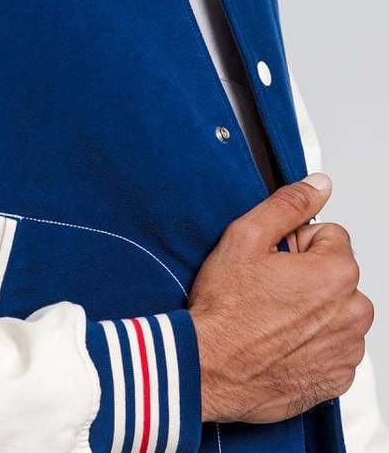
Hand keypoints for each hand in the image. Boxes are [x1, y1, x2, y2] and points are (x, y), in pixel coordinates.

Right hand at [188, 173, 373, 422]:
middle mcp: (354, 313)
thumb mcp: (246, 237)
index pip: (329, 235)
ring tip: (270, 317)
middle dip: (306, 276)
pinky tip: (278, 340)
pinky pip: (331, 346)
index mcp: (338, 274)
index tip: (271, 262)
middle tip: (266, 288)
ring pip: (334, 310)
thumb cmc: (225, 309)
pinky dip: (310, 342)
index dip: (293, 243)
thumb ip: (289, 205)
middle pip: (335, 273)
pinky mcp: (336, 378)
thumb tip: (318, 185)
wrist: (209, 368)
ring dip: (310, 309)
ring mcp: (347, 349)